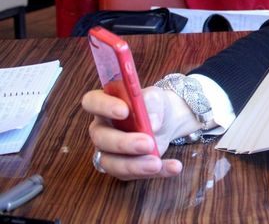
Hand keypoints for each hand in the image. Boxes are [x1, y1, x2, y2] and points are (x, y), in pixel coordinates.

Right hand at [82, 86, 198, 179]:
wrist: (166, 120)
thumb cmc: (153, 105)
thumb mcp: (156, 97)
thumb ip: (153, 103)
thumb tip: (152, 123)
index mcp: (103, 104)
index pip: (92, 102)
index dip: (104, 106)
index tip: (124, 111)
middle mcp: (101, 129)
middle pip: (101, 138)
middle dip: (123, 143)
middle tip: (147, 143)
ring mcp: (109, 151)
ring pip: (112, 163)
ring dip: (135, 165)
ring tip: (157, 163)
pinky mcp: (123, 167)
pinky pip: (135, 174)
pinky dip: (157, 172)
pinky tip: (173, 167)